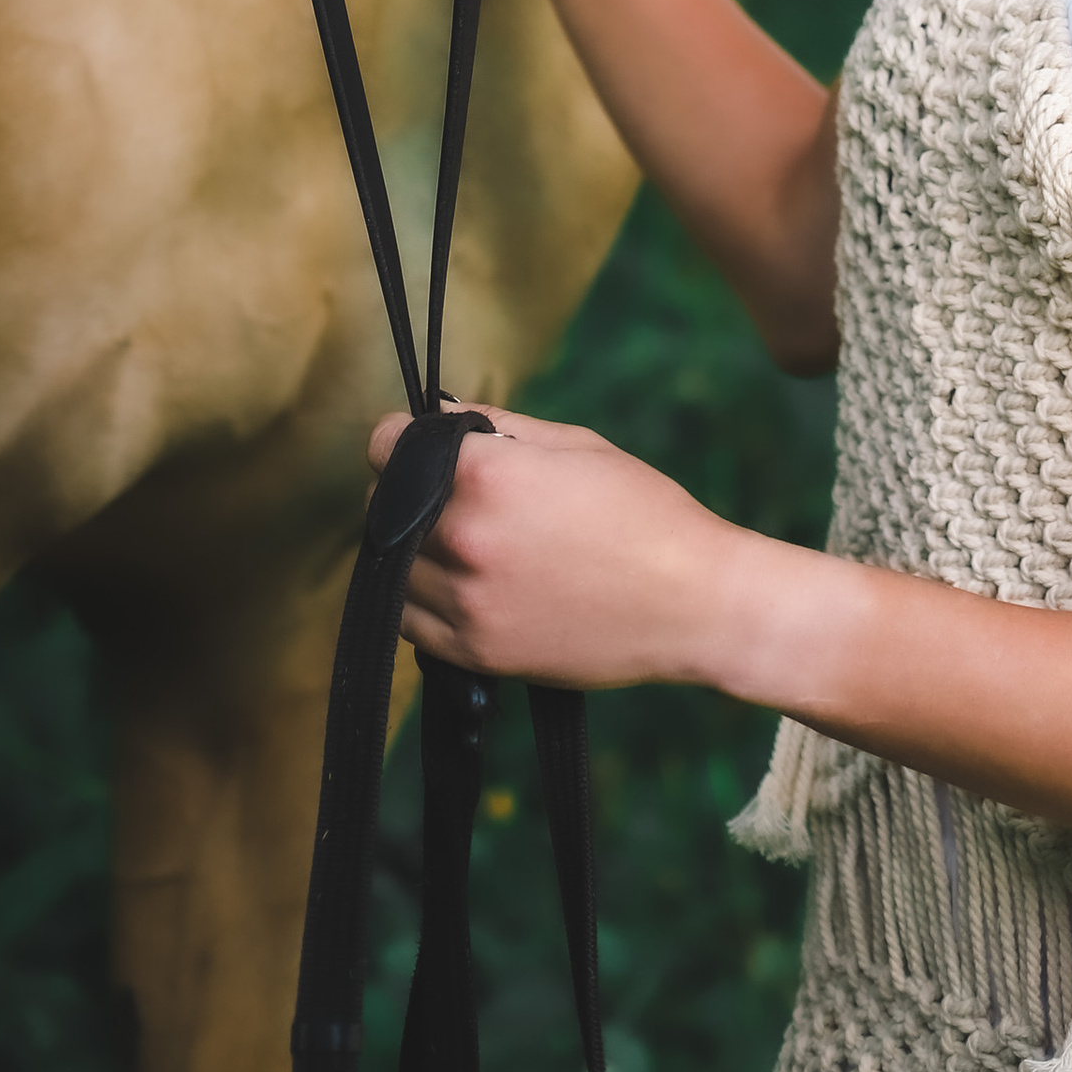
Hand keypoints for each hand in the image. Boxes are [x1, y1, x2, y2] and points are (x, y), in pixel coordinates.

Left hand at [368, 403, 739, 687]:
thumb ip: (497, 427)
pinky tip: (461, 580)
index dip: (400, 437)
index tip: (419, 442)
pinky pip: (410, 622)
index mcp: (486, 478)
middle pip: (380, 506)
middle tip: (447, 488)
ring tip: (456, 536)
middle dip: (403, 487)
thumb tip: (437, 416)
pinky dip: (420, 597)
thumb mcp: (575, 444)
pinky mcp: (475, 655)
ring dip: (409, 545)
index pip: (385, 447)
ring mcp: (466, 604)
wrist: (691, 603)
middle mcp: (464, 541)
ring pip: (388, 568)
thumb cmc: (642, 512)